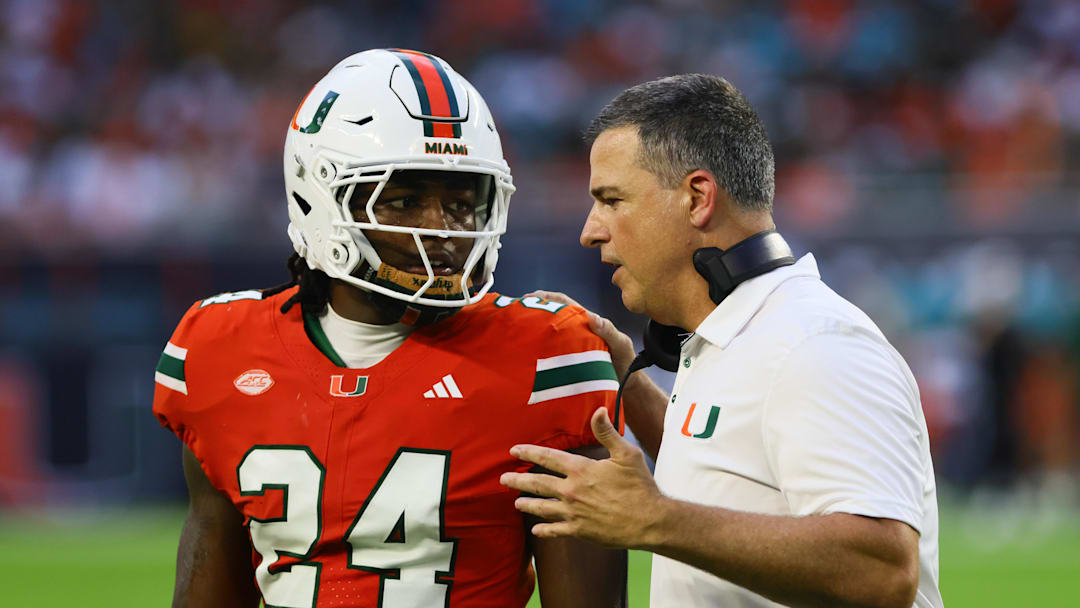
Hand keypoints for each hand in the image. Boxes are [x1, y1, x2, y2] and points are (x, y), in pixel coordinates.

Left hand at [500, 407, 663, 548]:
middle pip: (537, 483)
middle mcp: (571, 491)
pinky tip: (535, 530)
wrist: (649, 521)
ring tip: (516, 502)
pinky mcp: (579, 531)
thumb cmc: (640, 486)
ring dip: (527, 504)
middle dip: (518, 480)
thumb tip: (598, 410)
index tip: (514, 451)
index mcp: (580, 469)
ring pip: (542, 507)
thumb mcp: (626, 453)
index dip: (529, 452)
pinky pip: (555, 530)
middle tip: (503, 478)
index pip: (547, 457)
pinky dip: (543, 530)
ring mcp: (573, 512)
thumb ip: (607, 432)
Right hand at [525, 290, 635, 379]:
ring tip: (516, 330)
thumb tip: (592, 316)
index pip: (564, 304)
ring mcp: (570, 347)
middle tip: (515, 312)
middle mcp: (575, 332)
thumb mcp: (620, 344)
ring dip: (534, 329)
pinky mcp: (566, 362)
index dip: (547, 298)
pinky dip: (538, 349)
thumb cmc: (625, 360)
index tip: (529, 297)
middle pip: (551, 317)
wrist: (626, 385)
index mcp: (585, 323)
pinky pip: (550, 353)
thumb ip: (608, 330)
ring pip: (549, 334)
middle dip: (534, 311)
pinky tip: (526, 353)